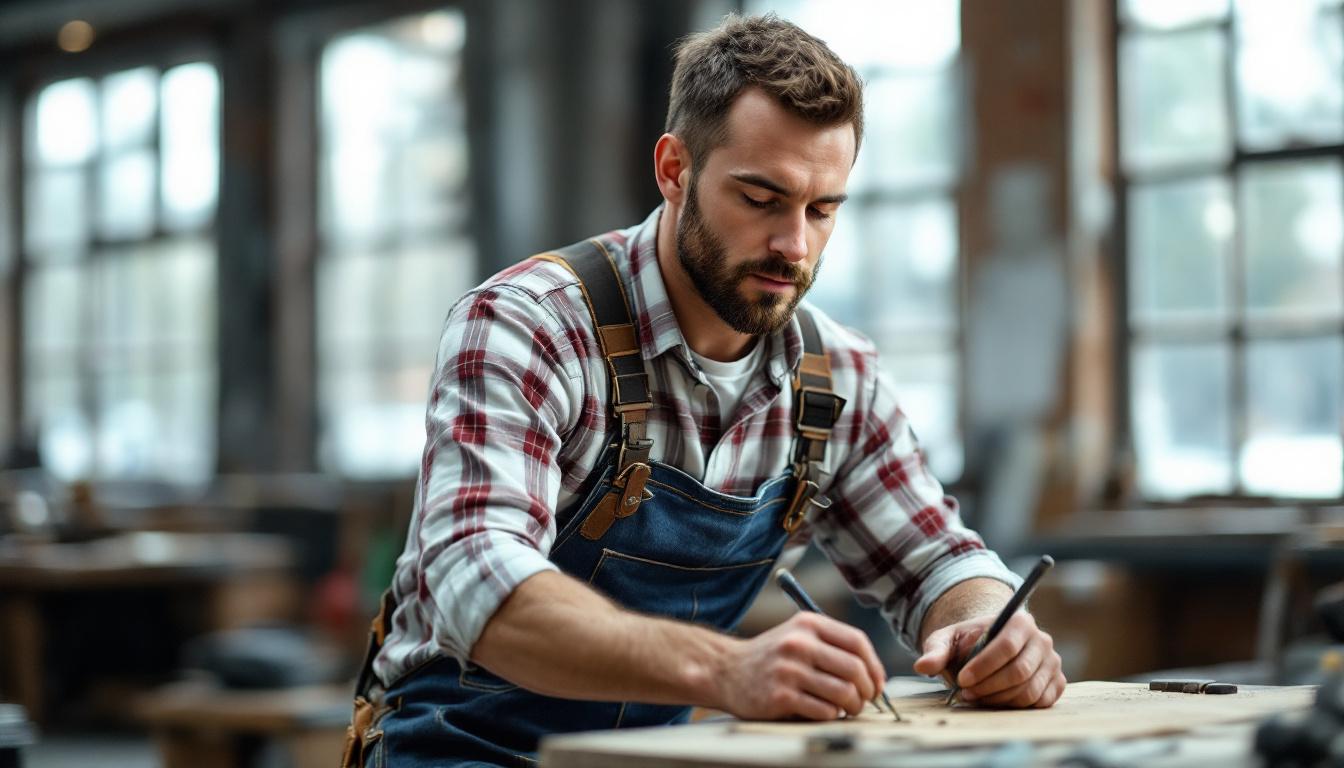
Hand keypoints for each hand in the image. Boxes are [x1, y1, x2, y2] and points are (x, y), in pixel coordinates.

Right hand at [715, 612, 886, 719]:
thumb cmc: (771, 657)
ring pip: (843, 693)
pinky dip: (831, 715)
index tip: (877, 682)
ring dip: (853, 706)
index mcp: (807, 623)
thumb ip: (832, 646)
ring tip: (848, 708)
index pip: (857, 642)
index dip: (875, 665)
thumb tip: (874, 675)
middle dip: (868, 690)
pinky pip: (824, 711)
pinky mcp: (780, 697)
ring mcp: (789, 670)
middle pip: (854, 669)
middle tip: (865, 700)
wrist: (726, 670)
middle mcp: (799, 643)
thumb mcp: (798, 635)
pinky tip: (824, 711)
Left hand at [913, 611, 1064, 707]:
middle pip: (1019, 671)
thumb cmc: (967, 642)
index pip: (1006, 646)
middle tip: (966, 694)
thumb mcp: (947, 640)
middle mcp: (1042, 639)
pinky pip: (1039, 702)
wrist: (989, 646)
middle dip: (989, 687)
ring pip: (1029, 690)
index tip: (962, 680)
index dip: (983, 667)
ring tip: (976, 697)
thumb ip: (935, 651)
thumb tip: (921, 666)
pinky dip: (1015, 706)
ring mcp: (1052, 662)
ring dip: (999, 699)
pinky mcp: (1056, 682)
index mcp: (1019, 621)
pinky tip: (995, 700)